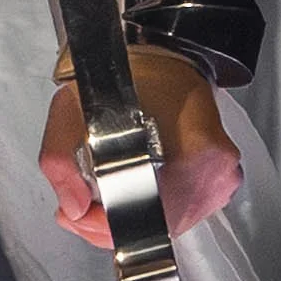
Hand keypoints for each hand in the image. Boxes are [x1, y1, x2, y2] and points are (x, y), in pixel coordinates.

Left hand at [38, 44, 243, 250]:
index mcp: (192, 155)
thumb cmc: (130, 75)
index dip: (102, 223)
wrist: (167, 53)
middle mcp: (214, 174)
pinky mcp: (221, 185)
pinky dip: (154, 205)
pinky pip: (180, 212)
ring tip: (116, 182)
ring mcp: (221, 182)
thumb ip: (59, 159)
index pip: (142, 218)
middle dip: (114, 220)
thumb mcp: (74, 106)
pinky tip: (139, 182)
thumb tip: (73, 207)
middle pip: (153, 227)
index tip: (81, 210)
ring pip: (166, 224)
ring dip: (135, 214)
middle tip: (90, 196)